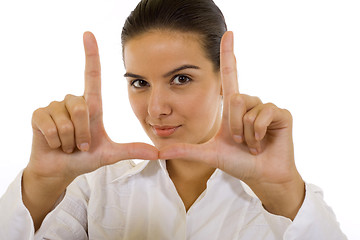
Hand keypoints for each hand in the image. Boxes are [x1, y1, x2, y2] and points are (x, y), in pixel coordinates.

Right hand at [27, 32, 157, 182]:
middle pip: (83, 109)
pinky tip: (55, 144)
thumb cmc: (85, 157)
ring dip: (71, 141)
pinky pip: (51, 127)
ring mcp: (55, 107)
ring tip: (68, 144)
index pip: (92, 75)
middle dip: (84, 135)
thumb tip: (158, 152)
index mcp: (92, 105)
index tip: (89, 34)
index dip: (91, 54)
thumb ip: (132, 150)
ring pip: (68, 121)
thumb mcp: (110, 153)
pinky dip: (56, 142)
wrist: (61, 169)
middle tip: (81, 145)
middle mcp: (73, 101)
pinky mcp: (39, 115)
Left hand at [160, 31, 303, 218]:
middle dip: (234, 126)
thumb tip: (159, 151)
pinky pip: (264, 115)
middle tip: (240, 141)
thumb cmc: (237, 163)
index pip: (229, 75)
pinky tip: (263, 143)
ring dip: (247, 133)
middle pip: (235, 98)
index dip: (228, 55)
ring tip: (252, 144)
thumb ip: (186, 150)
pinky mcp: (281, 114)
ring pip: (248, 109)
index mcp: (233, 107)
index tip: (228, 34)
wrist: (260, 176)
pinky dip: (259, 134)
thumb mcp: (209, 154)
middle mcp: (249, 102)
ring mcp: (266, 107)